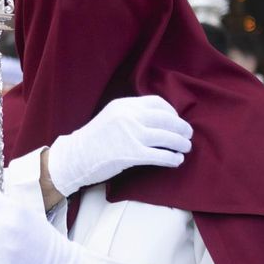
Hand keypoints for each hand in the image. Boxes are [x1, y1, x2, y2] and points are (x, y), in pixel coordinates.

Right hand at [45, 95, 191, 196]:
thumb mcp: (111, 117)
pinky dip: (172, 158)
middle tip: (188, 135)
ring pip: (166, 137)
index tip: (176, 120)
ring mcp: (130, 135)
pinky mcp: (131, 154)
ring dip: (180, 143)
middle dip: (181, 128)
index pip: (157, 103)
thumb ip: (131, 114)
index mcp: (124, 105)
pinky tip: (176, 160)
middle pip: (166, 119)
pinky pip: (160, 155)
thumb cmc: (93, 140)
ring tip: (185, 148)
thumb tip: (159, 120)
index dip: (172, 112)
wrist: (75, 157)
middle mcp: (128, 116)